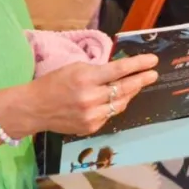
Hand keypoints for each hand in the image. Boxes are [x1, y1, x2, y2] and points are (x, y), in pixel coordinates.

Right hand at [27, 54, 158, 136]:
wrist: (35, 108)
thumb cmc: (53, 83)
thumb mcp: (74, 68)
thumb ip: (97, 70)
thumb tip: (120, 71)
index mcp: (86, 78)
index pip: (119, 70)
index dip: (138, 65)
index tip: (152, 61)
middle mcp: (91, 98)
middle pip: (124, 88)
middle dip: (142, 80)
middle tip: (153, 74)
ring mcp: (92, 115)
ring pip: (120, 103)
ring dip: (131, 93)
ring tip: (138, 85)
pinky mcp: (91, 127)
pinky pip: (110, 114)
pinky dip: (115, 105)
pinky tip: (118, 98)